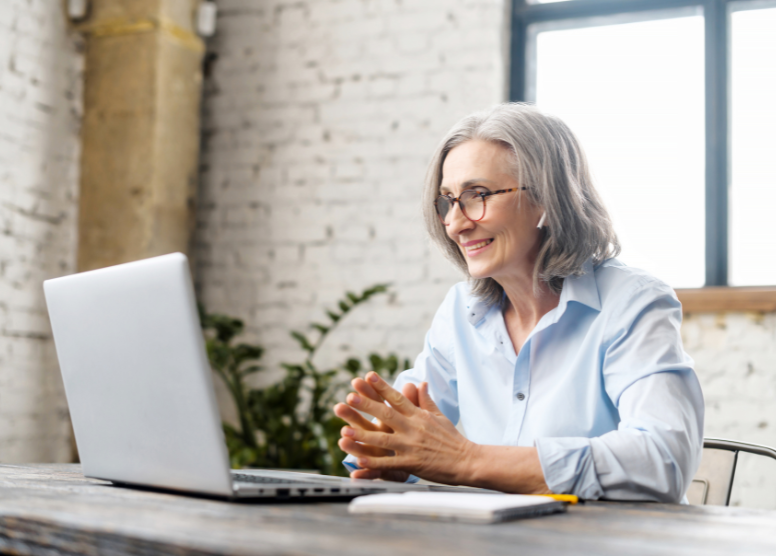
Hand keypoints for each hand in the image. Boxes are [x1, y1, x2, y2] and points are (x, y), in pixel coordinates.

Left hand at [338, 372, 476, 485]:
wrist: (468, 461)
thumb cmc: (453, 439)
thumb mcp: (439, 416)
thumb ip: (426, 400)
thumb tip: (420, 383)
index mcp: (419, 416)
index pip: (398, 398)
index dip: (382, 386)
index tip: (368, 376)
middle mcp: (413, 428)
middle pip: (386, 414)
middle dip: (367, 405)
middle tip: (350, 397)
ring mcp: (411, 446)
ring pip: (383, 439)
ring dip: (363, 436)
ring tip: (345, 431)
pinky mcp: (412, 464)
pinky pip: (389, 463)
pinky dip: (374, 463)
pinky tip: (359, 461)